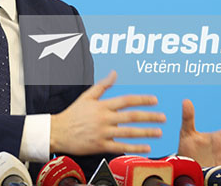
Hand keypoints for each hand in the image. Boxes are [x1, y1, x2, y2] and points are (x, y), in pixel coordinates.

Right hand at [50, 71, 165, 154]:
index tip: (155, 100)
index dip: (142, 100)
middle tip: (163, 117)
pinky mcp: (100, 146)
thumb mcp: (87, 96)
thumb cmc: (73, 114)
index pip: (126, 100)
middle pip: (131, 116)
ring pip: (128, 132)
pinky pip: (120, 147)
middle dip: (149, 116)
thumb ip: (103, 85)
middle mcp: (104, 118)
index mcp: (102, 105)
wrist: (57, 132)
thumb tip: (114, 73)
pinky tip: (146, 148)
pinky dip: (134, 148)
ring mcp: (102, 133)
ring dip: (146, 132)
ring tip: (159, 132)